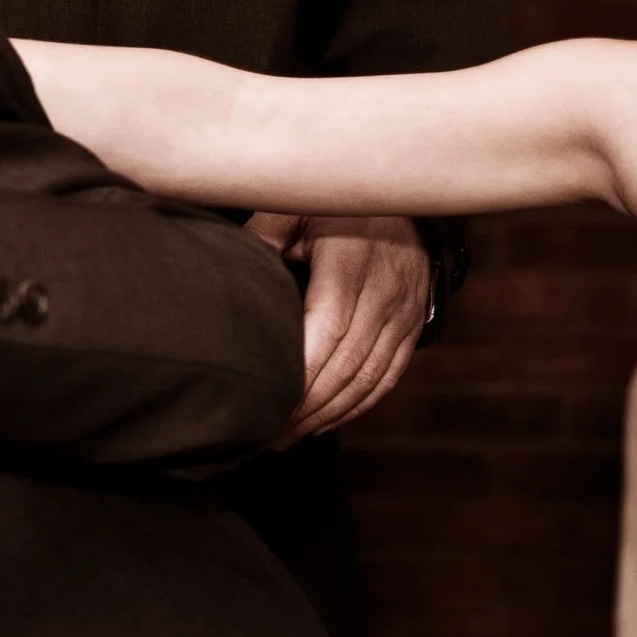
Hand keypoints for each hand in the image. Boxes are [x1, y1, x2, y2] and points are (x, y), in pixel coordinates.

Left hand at [247, 213, 429, 442]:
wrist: (406, 199)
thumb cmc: (338, 205)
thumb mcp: (295, 208)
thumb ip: (262, 239)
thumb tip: (224, 274)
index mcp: (351, 262)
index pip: (330, 329)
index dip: (301, 372)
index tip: (267, 401)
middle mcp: (384, 291)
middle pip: (348, 364)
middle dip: (307, 407)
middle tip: (267, 433)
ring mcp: (404, 313)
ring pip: (369, 378)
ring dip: (329, 414)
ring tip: (289, 436)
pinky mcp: (413, 327)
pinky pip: (388, 377)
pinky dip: (358, 405)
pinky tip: (327, 421)